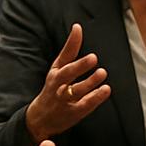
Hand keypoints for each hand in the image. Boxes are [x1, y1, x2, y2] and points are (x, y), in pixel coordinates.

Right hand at [25, 24, 110, 143]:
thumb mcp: (57, 68)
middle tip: (93, 57)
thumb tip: (78, 26)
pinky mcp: (74, 113)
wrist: (39, 119)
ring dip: (90, 82)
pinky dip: (95, 98)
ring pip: (77, 90)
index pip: (63, 56)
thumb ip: (69, 49)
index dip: (71, 42)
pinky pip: (85, 105)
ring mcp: (65, 100)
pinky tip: (105, 90)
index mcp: (56, 72)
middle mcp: (58, 85)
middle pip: (67, 74)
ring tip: (102, 73)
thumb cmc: (54, 88)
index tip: (78, 28)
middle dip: (79, 66)